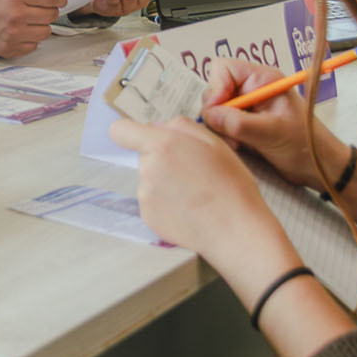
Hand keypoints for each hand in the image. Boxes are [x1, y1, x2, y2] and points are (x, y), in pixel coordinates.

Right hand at [0, 0, 63, 56]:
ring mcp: (13, 34)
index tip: (60, 0)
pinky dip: (30, 39)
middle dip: (49, 10)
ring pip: (46, 32)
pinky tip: (19, 31)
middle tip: (39, 9)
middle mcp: (16, 15)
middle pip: (52, 15)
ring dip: (40, 25)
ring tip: (28, 20)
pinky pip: (34, 45)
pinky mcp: (10, 48)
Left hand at [109, 116, 295, 293]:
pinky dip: (166, 203)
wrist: (235, 230)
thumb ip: (180, 126)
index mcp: (162, 145)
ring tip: (193, 194)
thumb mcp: (214, 142)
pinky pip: (152, 202)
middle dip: (161, 159)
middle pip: (143, 156)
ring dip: (164, 182)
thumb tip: (157, 126)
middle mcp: (148, 168)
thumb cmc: (231, 185)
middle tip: (191, 171)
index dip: (130, 132)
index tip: (141, 138)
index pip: (121, 130)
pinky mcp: (147, 216)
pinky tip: (188, 209)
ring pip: (148, 179)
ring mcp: (145, 195)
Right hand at [201, 56, 345, 190]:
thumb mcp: (271, 133)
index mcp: (262, 79)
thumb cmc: (305, 144)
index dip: (216, 88)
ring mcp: (247, 105)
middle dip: (217, 111)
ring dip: (220, 126)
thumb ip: (238, 123)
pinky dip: (224, 135)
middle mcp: (252, 88)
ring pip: (216, 107)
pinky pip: (221, 123)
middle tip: (229, 132)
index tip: (216, 112)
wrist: (318, 167)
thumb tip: (209, 115)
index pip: (224, 69)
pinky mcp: (244, 122)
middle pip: (216, 88)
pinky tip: (238, 145)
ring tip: (237, 142)